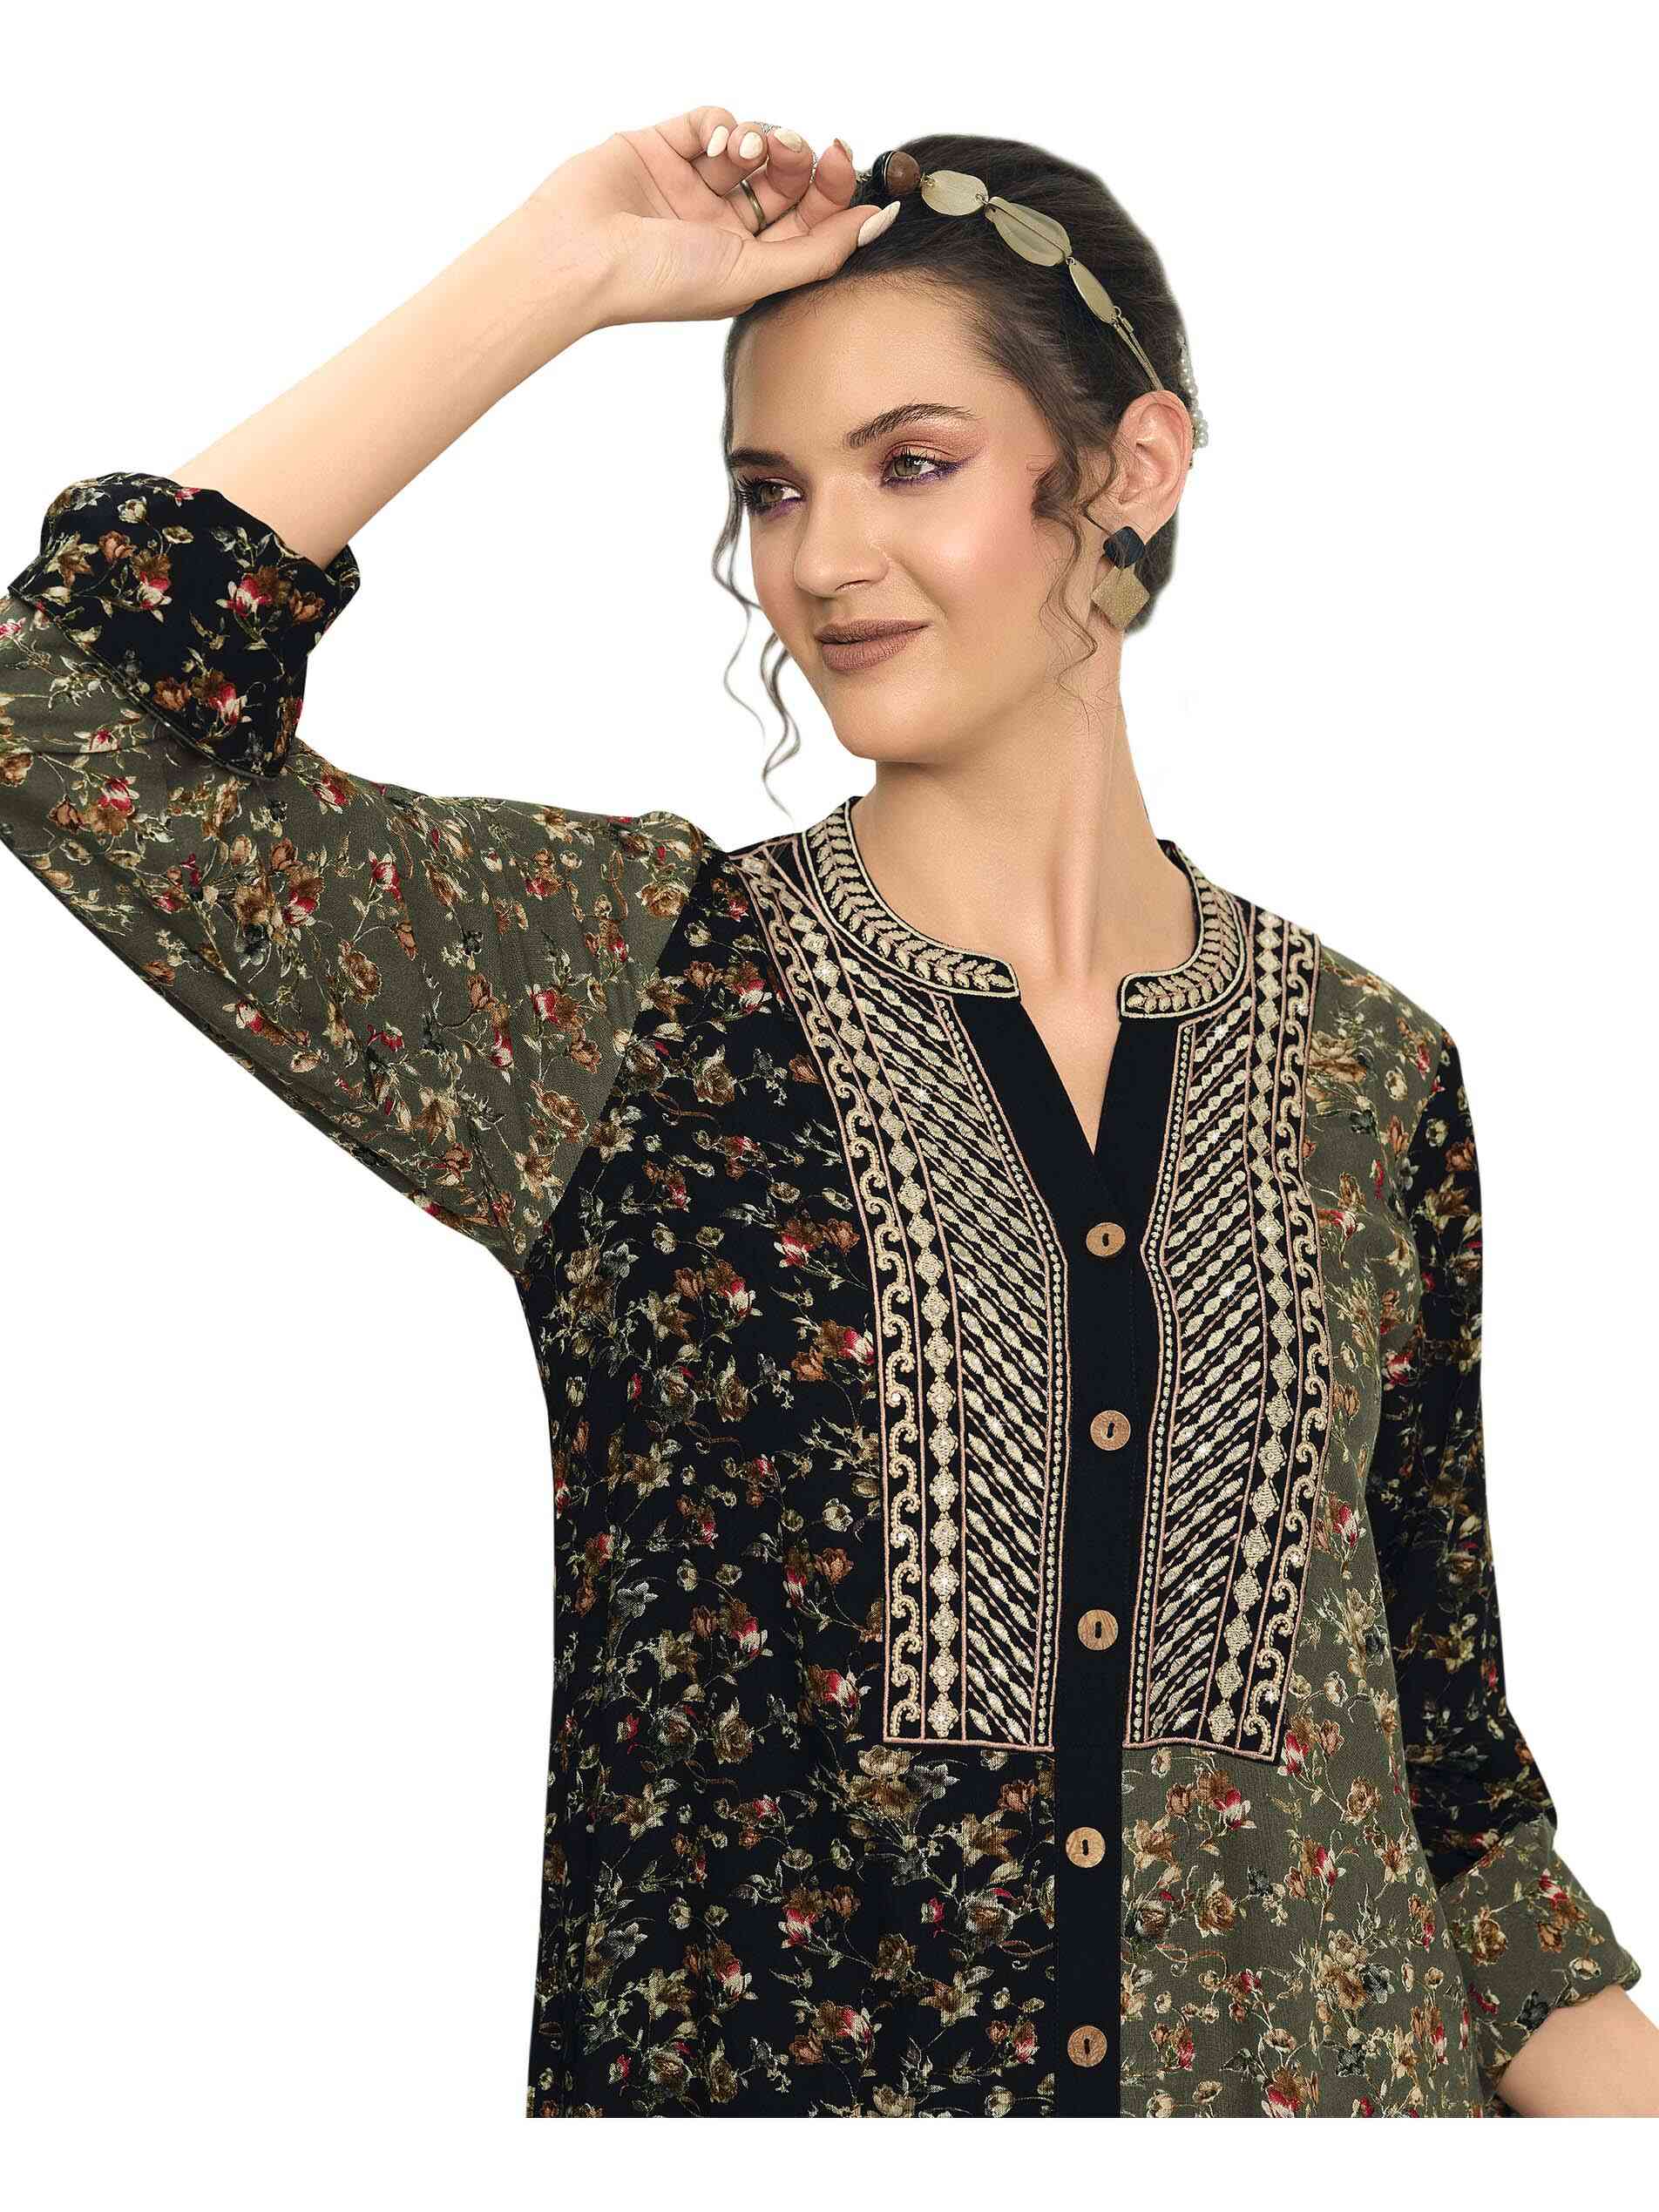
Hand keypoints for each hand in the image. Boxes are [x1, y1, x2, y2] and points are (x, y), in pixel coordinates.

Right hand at [518, 105, 879, 329]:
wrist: (580, 258)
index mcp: (748, 260)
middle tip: (792, 149)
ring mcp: (692, 185)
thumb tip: (877, 220)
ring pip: (751, 143)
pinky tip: (714, 142)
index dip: (833, 188)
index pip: (809, 218)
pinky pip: (709, 119)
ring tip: (744, 150)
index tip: (844, 160)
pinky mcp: (661, 147)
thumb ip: (819, 251)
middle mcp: (723, 224)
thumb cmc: (659, 282)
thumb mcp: (754, 275)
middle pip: (786, 177)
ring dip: (761, 137)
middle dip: (798, 157)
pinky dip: (721, 122)